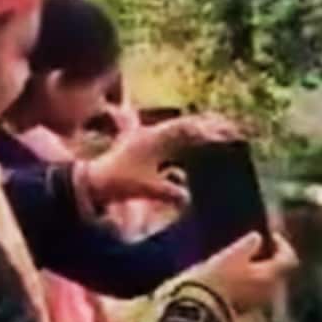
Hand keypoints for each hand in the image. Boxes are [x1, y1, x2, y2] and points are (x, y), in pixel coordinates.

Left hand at [84, 114, 239, 205]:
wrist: (90, 182)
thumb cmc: (118, 184)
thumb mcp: (146, 189)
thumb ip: (169, 193)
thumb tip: (188, 197)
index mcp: (154, 139)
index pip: (189, 131)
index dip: (210, 131)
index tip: (229, 133)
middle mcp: (152, 134)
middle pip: (186, 124)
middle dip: (209, 125)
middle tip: (230, 126)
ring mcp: (146, 137)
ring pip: (178, 129)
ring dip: (198, 129)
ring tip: (218, 130)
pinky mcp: (143, 144)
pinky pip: (170, 137)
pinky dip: (186, 138)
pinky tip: (195, 142)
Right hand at [198, 232, 298, 315]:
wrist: (199, 309)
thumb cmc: (217, 278)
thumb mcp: (232, 254)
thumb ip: (249, 243)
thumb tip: (258, 237)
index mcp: (271, 276)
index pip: (289, 258)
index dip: (283, 244)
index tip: (271, 235)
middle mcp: (270, 291)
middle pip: (279, 271)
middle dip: (270, 257)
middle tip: (257, 246)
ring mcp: (258, 302)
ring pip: (266, 282)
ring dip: (258, 270)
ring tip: (241, 259)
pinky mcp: (244, 310)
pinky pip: (253, 292)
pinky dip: (249, 281)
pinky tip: (232, 275)